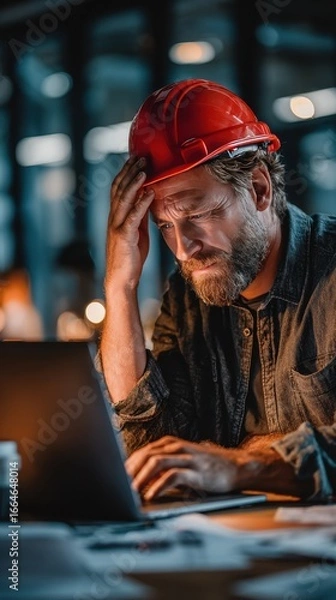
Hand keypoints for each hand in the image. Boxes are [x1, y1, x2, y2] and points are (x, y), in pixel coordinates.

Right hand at [105, 156, 154, 290]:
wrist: (121, 278)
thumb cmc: (130, 256)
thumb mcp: (137, 231)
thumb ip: (140, 215)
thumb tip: (148, 199)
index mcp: (116, 215)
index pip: (119, 188)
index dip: (126, 172)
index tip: (136, 158)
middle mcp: (114, 217)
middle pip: (119, 188)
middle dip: (130, 171)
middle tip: (141, 157)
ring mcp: (117, 226)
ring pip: (124, 199)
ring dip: (135, 182)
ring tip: (144, 169)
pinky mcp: (124, 237)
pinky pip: (133, 217)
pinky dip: (141, 203)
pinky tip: (150, 193)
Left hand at [125, 435, 247, 500]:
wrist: (236, 466)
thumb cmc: (206, 467)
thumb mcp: (182, 462)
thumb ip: (162, 467)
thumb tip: (137, 481)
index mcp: (170, 443)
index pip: (141, 452)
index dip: (126, 465)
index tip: (114, 479)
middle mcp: (176, 447)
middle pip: (145, 455)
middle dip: (129, 472)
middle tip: (117, 487)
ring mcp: (187, 457)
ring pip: (156, 463)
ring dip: (140, 478)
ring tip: (130, 492)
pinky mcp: (196, 471)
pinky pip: (173, 476)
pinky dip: (159, 486)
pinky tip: (151, 496)